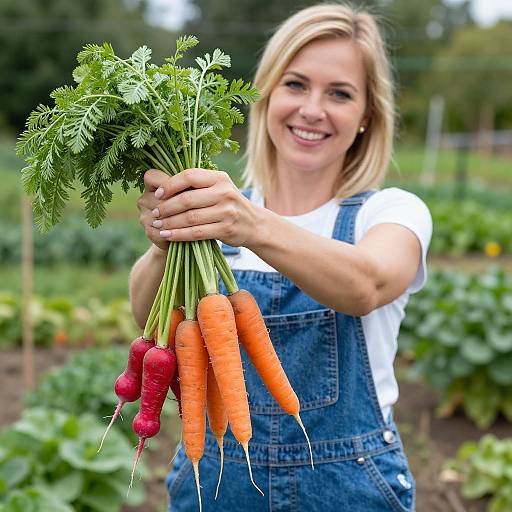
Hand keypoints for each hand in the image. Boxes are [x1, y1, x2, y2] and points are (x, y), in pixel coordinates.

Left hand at [140, 168, 258, 246]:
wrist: (253, 224)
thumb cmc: (228, 204)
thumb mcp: (219, 188)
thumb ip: (198, 184)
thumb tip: (163, 185)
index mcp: (219, 178)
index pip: (189, 176)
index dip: (170, 185)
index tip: (158, 194)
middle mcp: (224, 193)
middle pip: (187, 199)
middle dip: (166, 207)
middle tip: (155, 213)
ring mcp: (226, 212)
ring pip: (190, 218)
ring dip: (170, 222)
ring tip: (158, 225)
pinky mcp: (226, 229)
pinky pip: (196, 233)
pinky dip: (179, 235)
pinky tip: (168, 235)